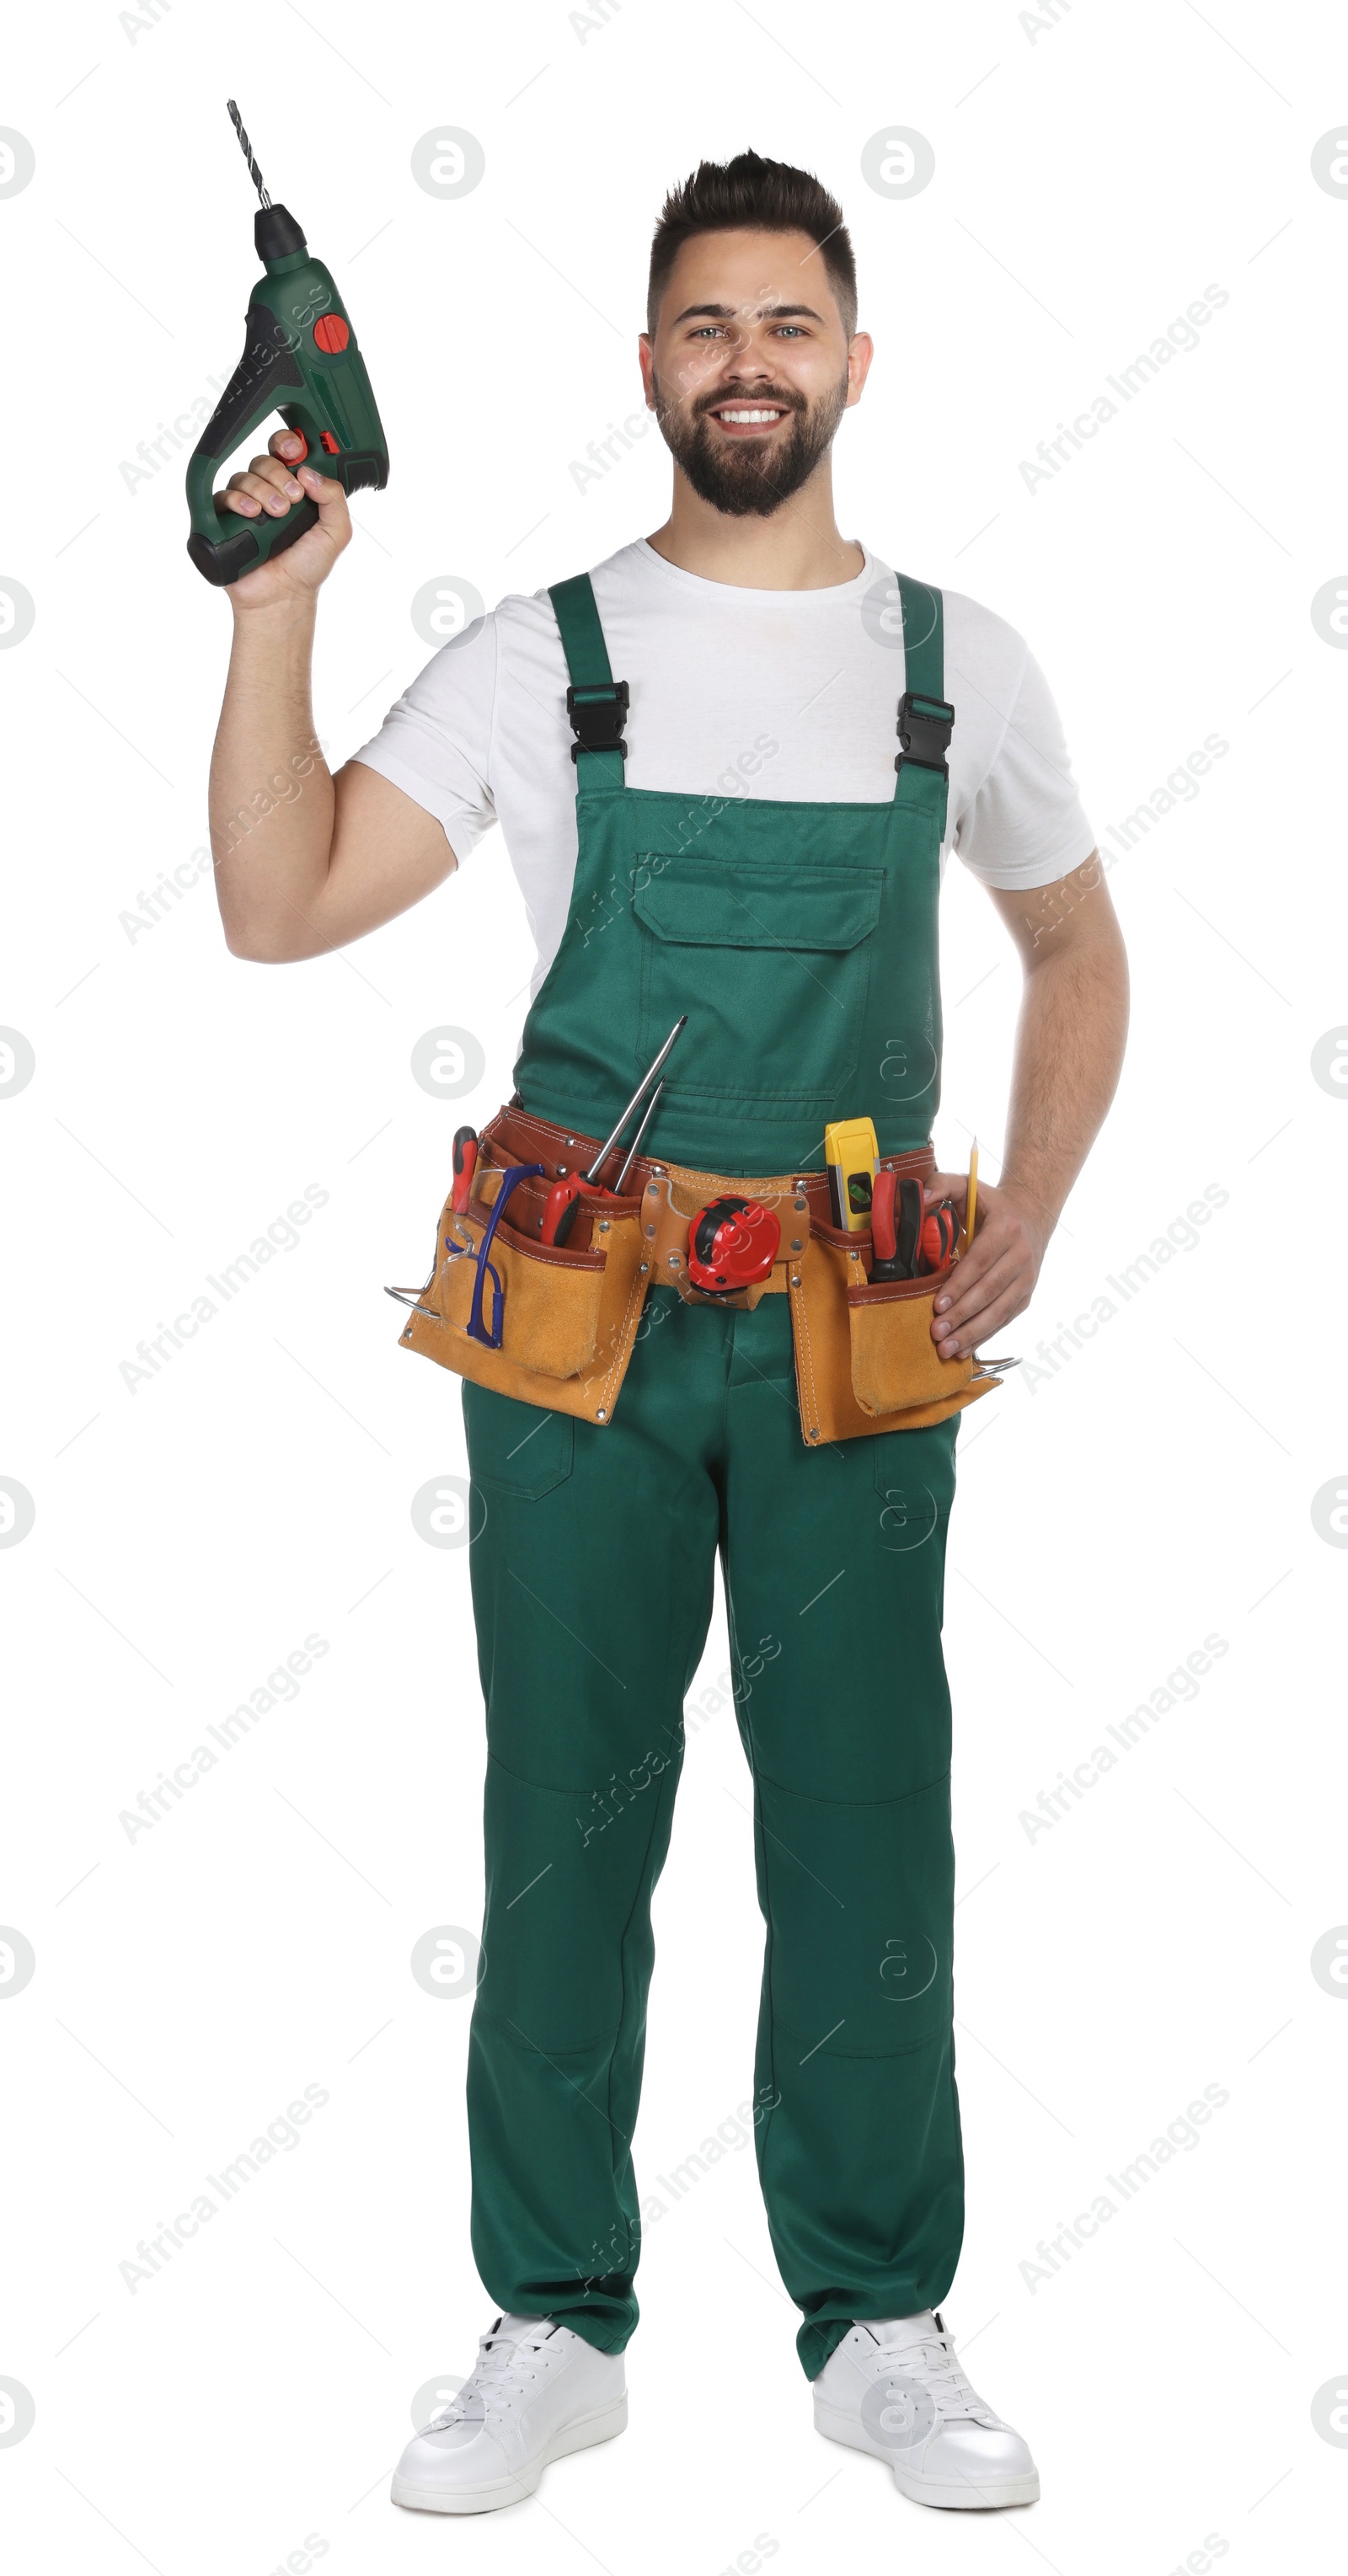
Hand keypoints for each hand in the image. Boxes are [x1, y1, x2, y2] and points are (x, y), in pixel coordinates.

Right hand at [219, 429, 350, 610]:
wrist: (282, 597)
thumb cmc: (307, 567)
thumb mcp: (336, 532)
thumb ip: (334, 498)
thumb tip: (308, 472)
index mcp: (294, 488)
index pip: (285, 452)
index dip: (286, 443)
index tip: (294, 451)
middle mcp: (268, 492)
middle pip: (263, 461)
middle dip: (278, 475)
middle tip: (292, 500)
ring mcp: (246, 505)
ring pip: (244, 476)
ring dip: (261, 490)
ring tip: (275, 514)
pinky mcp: (225, 520)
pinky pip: (223, 496)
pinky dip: (237, 500)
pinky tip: (251, 514)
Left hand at [923, 1172, 1050, 1359]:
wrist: (1033, 1215)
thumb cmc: (992, 1205)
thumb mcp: (969, 1185)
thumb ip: (942, 1185)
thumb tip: (921, 1197)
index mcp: (1006, 1228)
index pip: (980, 1261)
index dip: (959, 1285)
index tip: (937, 1304)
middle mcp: (1022, 1255)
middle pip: (989, 1291)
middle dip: (962, 1315)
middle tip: (937, 1332)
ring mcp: (1028, 1278)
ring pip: (999, 1310)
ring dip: (972, 1332)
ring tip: (947, 1349)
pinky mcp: (1027, 1295)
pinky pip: (1005, 1319)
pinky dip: (985, 1336)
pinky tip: (964, 1350)